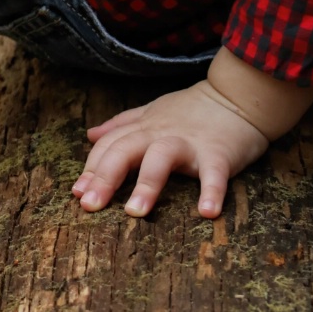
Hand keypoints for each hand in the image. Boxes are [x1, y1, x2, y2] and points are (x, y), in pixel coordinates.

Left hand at [71, 79, 269, 218]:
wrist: (234, 98)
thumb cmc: (190, 111)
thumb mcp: (151, 112)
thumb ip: (121, 124)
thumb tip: (90, 134)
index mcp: (142, 128)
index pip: (109, 146)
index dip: (91, 168)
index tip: (77, 193)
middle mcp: (159, 133)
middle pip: (125, 151)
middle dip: (104, 177)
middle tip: (90, 206)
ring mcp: (188, 142)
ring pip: (160, 158)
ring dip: (147, 185)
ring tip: (134, 213)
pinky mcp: (219, 152)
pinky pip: (214, 173)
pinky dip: (211, 191)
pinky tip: (206, 212)